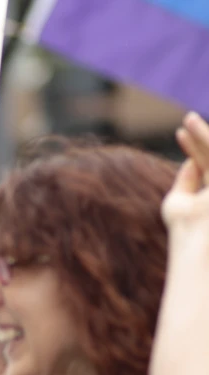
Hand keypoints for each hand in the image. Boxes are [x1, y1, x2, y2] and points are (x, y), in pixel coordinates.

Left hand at [161, 113, 208, 234]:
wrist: (197, 245)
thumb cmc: (185, 230)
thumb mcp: (179, 203)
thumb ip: (186, 180)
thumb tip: (192, 160)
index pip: (206, 165)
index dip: (193, 148)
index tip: (179, 132)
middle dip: (201, 137)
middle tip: (187, 118)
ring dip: (203, 134)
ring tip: (188, 119)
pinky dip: (204, 138)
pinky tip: (190, 127)